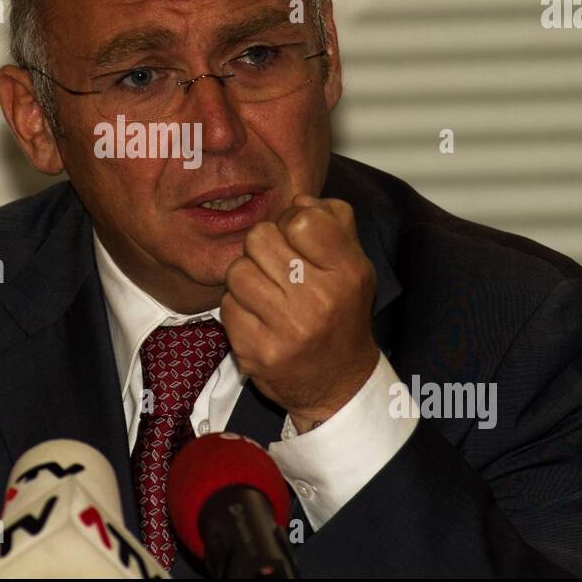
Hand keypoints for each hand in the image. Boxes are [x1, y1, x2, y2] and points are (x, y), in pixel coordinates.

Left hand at [221, 195, 379, 433]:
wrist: (337, 384)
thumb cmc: (341, 313)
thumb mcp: (354, 264)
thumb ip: (333, 221)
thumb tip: (299, 198)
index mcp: (348, 272)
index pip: (302, 219)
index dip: (292, 223)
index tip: (297, 241)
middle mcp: (320, 300)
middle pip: (260, 238)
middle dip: (263, 248)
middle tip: (276, 268)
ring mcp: (288, 329)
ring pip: (237, 270)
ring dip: (246, 278)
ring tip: (266, 294)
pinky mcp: (258, 352)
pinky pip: (227, 305)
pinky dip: (238, 308)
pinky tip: (259, 320)